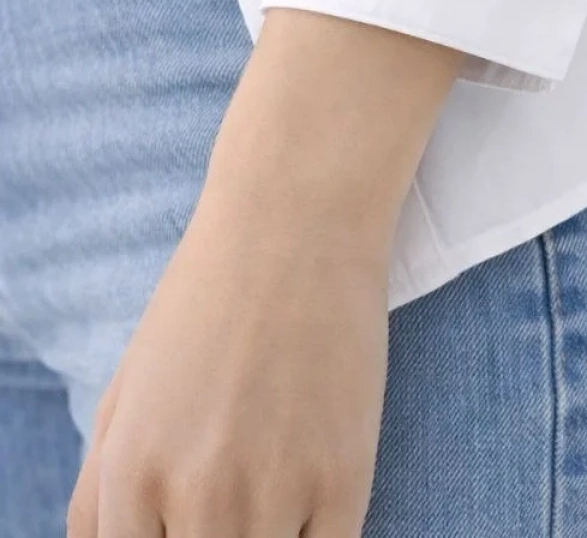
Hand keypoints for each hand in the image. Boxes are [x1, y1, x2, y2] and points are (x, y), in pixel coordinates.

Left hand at [67, 166, 389, 536]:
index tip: (193, 520)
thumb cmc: (207, 303)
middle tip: (236, 492)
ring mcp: (273, 491)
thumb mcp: (124, 394)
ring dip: (272, 533)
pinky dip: (319, 532)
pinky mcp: (344, 479)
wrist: (295, 221)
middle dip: (218, 537)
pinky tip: (314, 483)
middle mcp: (195, 495)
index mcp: (130, 475)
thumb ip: (99, 497)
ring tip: (275, 478)